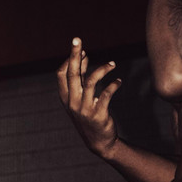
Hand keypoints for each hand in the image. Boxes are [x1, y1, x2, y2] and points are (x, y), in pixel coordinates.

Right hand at [57, 37, 121, 158]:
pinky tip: (119, 81)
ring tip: (112, 64)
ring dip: (102, 69)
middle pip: (72, 74)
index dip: (69, 60)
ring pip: (90, 82)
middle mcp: (73, 102)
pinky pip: (106, 94)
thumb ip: (81, 79)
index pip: (61, 74)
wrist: (98, 142)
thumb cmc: (89, 116)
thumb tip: (83, 56)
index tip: (81, 50)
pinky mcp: (98, 114)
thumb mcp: (81, 98)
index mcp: (66, 98)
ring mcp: (85, 109)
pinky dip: (114, 85)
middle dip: (75, 55)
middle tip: (78, 39)